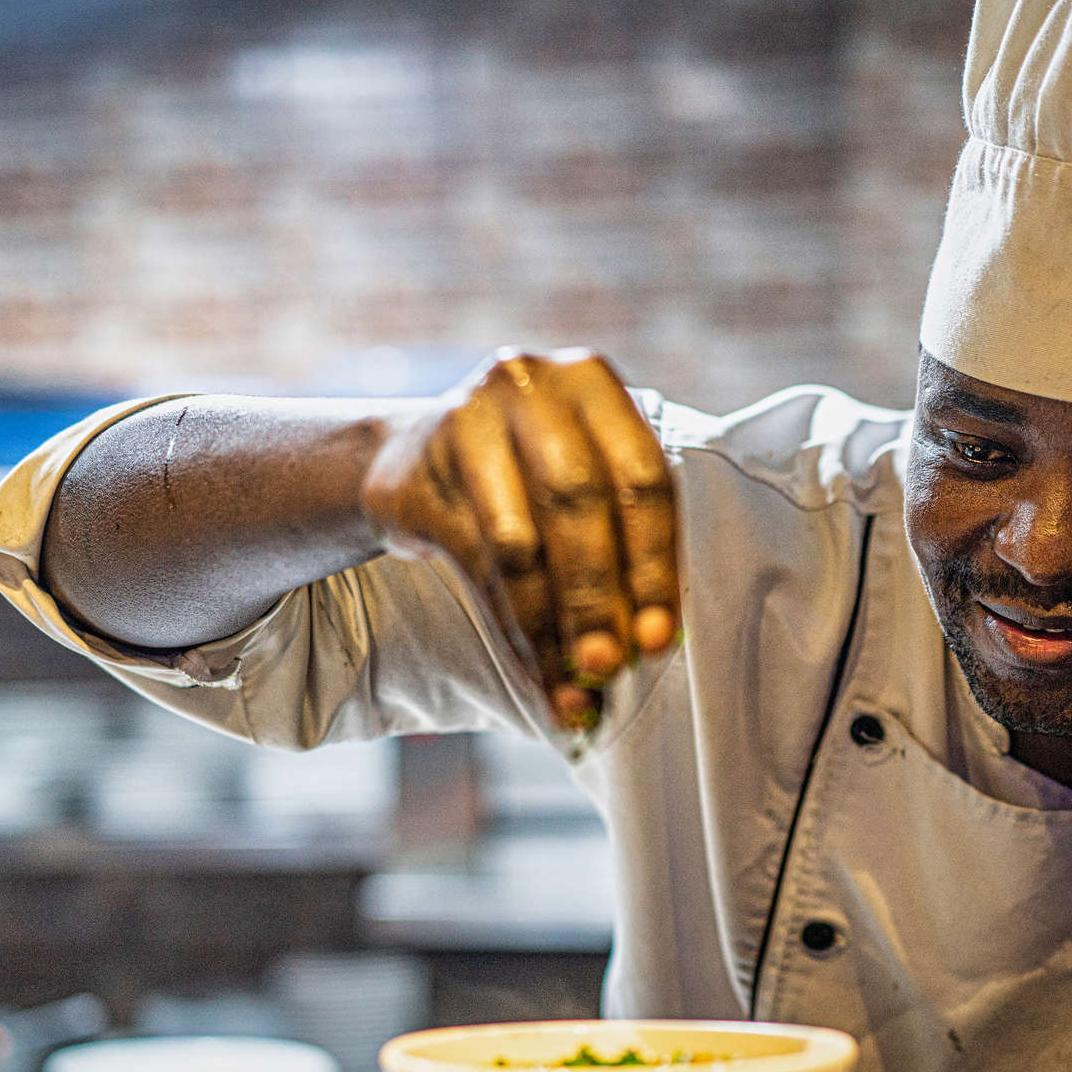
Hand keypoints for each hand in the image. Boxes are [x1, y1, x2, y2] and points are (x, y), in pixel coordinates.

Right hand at [359, 349, 679, 728]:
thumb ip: (622, 543)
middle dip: (598, 597)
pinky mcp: (416, 474)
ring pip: (520, 543)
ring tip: (575, 689)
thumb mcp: (585, 479)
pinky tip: (536, 673)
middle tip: (609, 668)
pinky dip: (514, 630)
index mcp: (591, 382)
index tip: (659, 639)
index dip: (654, 564)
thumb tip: (649, 644)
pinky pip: (476, 565)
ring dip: (552, 627)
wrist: (413, 456)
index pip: (641, 477)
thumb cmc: (530, 476)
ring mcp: (464, 422)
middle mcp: (528, 386)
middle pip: (577, 503)